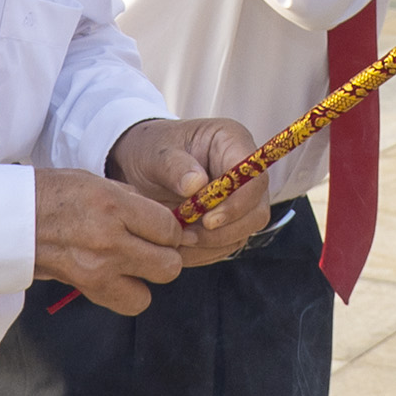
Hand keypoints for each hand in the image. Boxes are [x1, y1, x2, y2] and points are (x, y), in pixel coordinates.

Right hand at [33, 165, 194, 314]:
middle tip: (154, 247)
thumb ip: (133, 201)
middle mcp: (109, 240)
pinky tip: (119, 276)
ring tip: (135, 263)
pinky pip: (128, 303)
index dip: (172, 230)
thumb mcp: (96, 182)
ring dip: (148, 279)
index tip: (163, 228)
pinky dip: (129, 293)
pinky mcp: (88, 288)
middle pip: (168, 265)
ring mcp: (98, 269)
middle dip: (167, 256)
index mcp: (113, 206)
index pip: (168, 229)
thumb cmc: (53, 194)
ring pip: (151, 291)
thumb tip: (167, 221)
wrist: (12, 219)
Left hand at [107, 116, 271, 265]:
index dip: (237, 204)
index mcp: (232, 143)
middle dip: (223, 231)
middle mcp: (243, 173)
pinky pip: (224, 246)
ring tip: (176, 241)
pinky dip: (202, 252)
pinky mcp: (228, 222)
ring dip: (210, 244)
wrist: (139, 164)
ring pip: (241, 233)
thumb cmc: (150, 150)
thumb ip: (173, 166)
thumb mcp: (154, 153)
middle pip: (255, 212)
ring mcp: (238, 200)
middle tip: (187, 236)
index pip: (253, 178)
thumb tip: (197, 184)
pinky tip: (178, 247)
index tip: (207, 220)